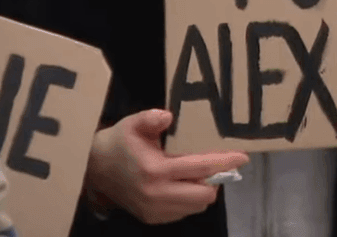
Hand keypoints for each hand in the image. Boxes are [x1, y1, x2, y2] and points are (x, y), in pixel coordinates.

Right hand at [83, 109, 248, 224]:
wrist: (94, 169)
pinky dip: (190, 199)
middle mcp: (157, 195)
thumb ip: (151, 118)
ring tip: (197, 173)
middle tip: (215, 164)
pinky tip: (183, 184)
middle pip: (204, 195)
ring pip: (197, 206)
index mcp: (156, 171)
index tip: (242, 157)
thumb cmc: (119, 142)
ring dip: (203, 190)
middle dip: (215, 179)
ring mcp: (155, 211)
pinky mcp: (152, 218)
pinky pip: (184, 212)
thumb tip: (169, 116)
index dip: (224, 162)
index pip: (200, 168)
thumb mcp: (132, 123)